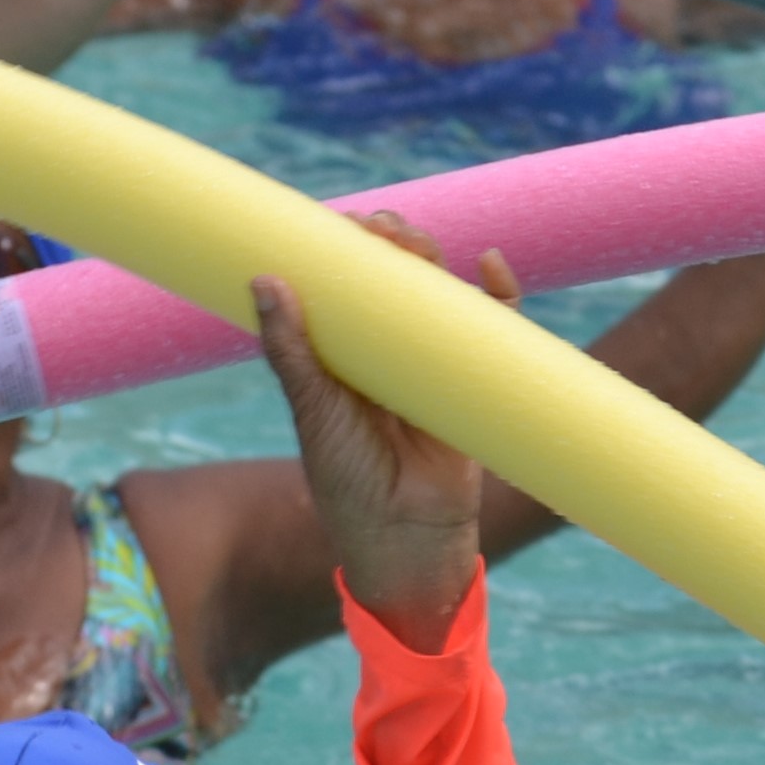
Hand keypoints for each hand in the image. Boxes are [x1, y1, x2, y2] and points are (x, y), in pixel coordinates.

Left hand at [256, 210, 503, 654]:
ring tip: (411, 239)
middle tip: (372, 228)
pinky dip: (498, 295)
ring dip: (429, 258)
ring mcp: (433, 364)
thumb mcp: (312, 411)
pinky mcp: (476, 383)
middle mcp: (386, 352)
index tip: (330, 223)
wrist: (404, 541)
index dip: (338, 252)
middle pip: (391, 280)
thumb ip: (291, 351)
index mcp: (341, 355)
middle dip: (384, 245)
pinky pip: (493, 330)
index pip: (340, 288)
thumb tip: (265, 280)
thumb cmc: (348, 483)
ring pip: (437, 294)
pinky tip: (490, 265)